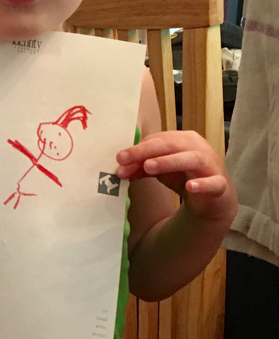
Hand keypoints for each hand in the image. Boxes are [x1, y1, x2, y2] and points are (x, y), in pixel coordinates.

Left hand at [116, 130, 235, 221]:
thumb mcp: (159, 171)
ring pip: (192, 159)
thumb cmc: (184, 176)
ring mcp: (211, 165)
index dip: (137, 149)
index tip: (119, 159)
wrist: (212, 198)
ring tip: (149, 167)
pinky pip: (213, 183)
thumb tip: (119, 170)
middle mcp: (197, 148)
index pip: (157, 140)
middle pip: (171, 145)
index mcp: (182, 140)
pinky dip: (203, 184)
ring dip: (169, 162)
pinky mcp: (220, 184)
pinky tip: (190, 187)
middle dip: (146, 151)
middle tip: (125, 158)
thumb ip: (140, 168)